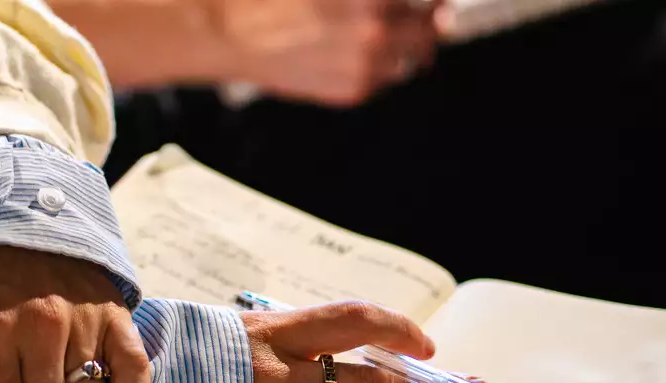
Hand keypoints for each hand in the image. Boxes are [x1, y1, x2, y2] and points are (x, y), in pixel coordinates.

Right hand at [218, 0, 439, 105]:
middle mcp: (377, 30)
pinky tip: (354, 54)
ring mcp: (367, 65)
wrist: (231, 31)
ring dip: (405, 47)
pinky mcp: (352, 91)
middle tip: (428, 15)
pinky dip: (378, 68)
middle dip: (429, 20)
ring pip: (411, 60)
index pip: (431, 0)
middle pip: (431, 29)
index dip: (433, 0)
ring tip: (382, 37)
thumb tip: (414, 1)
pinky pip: (383, 81)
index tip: (433, 2)